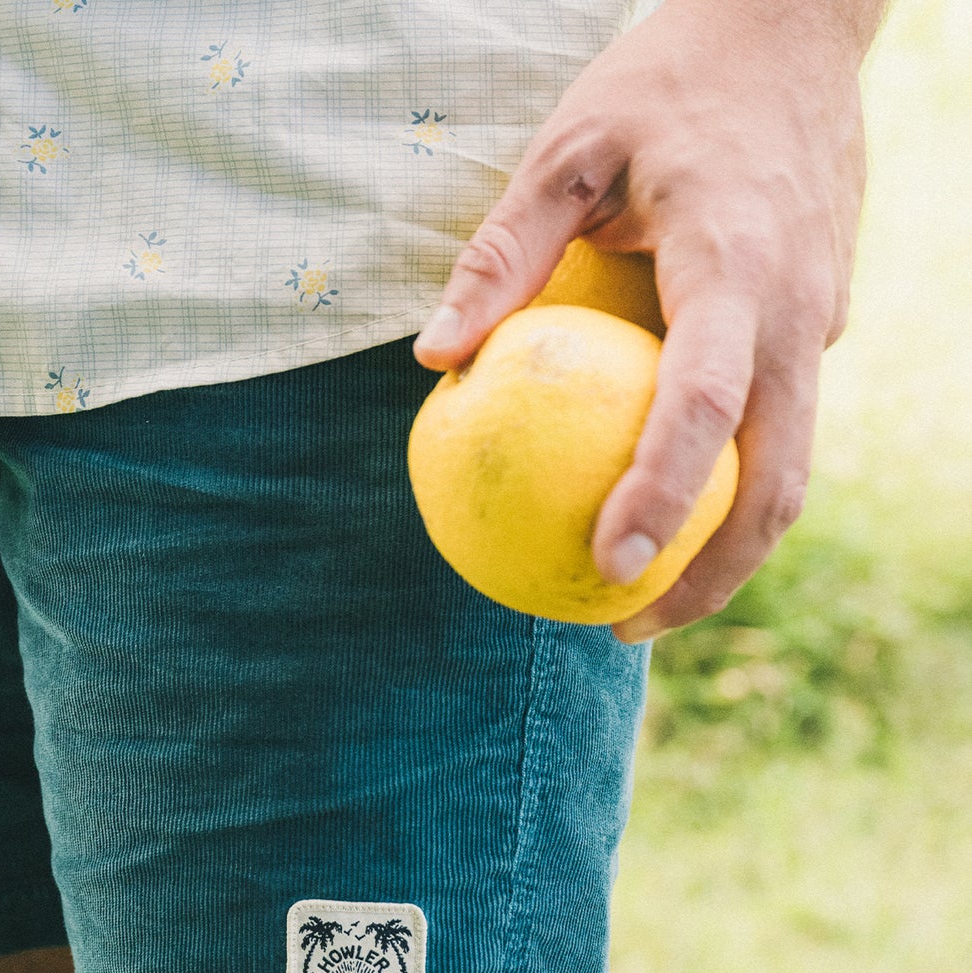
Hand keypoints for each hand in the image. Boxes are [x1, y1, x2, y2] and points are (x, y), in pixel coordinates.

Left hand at [412, 0, 877, 641]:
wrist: (792, 24)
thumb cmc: (665, 82)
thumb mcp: (565, 147)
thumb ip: (502, 254)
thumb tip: (433, 358)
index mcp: (739, 264)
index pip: (707, 402)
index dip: (667, 494)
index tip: (611, 565)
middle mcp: (798, 309)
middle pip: (778, 479)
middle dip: (713, 574)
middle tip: (626, 628)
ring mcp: (823, 321)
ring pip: (789, 467)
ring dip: (727, 548)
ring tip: (643, 596)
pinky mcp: (821, 323)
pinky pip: (776, 425)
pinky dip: (728, 484)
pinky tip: (660, 504)